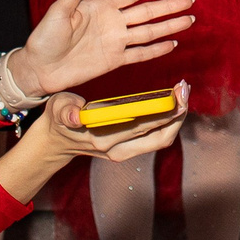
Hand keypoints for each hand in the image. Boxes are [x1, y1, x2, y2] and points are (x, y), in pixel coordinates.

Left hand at [17, 0, 196, 96]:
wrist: (40, 68)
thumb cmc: (44, 37)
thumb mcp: (58, 10)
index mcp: (101, 6)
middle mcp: (112, 22)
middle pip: (147, 12)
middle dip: (169, 5)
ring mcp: (115, 41)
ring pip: (149, 31)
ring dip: (169, 26)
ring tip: (189, 20)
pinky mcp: (114, 60)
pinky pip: (140, 53)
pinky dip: (156, 50)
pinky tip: (172, 44)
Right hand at [23, 84, 191, 165]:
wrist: (55, 143)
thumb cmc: (58, 120)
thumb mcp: (57, 110)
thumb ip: (66, 111)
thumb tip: (75, 115)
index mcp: (102, 139)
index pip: (141, 128)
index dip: (163, 112)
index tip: (175, 92)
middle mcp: (117, 149)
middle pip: (160, 137)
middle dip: (177, 113)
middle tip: (185, 87)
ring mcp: (125, 151)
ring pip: (161, 139)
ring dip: (176, 117)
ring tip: (182, 92)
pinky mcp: (129, 148)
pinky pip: (156, 137)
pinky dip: (168, 120)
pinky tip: (172, 101)